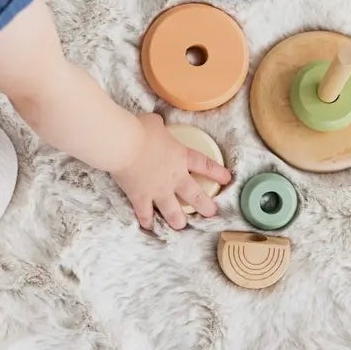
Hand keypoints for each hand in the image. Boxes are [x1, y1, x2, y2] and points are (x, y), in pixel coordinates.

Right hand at [110, 113, 231, 229]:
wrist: (123, 144)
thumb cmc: (140, 130)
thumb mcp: (154, 122)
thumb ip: (159, 126)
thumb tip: (155, 123)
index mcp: (181, 156)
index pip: (205, 165)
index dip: (217, 172)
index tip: (227, 179)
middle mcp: (174, 177)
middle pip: (195, 196)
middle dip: (205, 206)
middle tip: (211, 213)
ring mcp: (158, 190)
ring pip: (173, 212)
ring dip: (178, 220)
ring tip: (181, 226)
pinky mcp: (141, 197)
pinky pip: (145, 214)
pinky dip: (146, 221)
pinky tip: (148, 226)